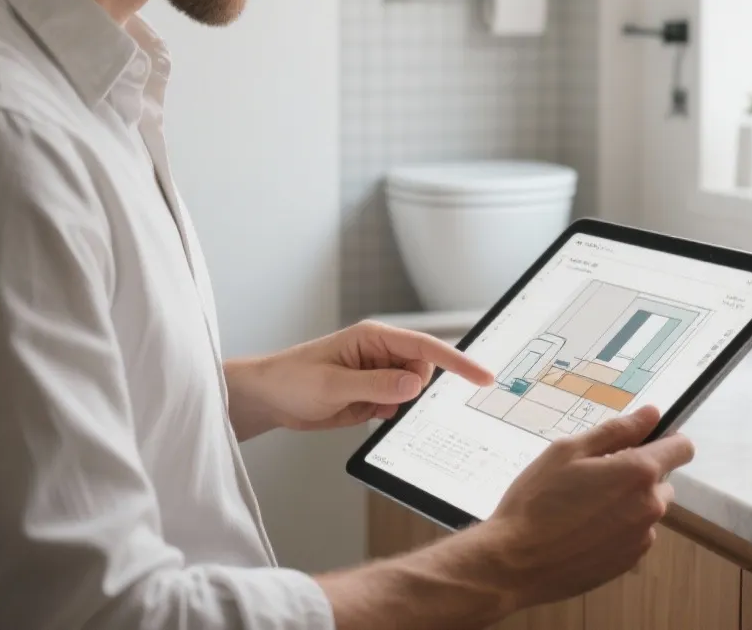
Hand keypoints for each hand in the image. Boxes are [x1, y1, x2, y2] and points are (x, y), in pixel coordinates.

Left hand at [225, 321, 493, 439]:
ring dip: (398, 403)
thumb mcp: (334, 386)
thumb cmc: (292, 381)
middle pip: (424, 371)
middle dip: (414, 390)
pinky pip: (398, 404)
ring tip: (363, 406)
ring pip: (413, 390)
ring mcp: (378, 373)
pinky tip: (363, 413)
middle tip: (380, 402)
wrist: (268, 397)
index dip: (459, 362)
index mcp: (375, 338)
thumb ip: (377, 385)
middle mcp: (382, 352)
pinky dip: (389, 412)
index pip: (427, 348)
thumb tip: (417, 384)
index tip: (483, 377)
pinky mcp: (373, 392)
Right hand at [474, 406, 695, 608]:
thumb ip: (617, 431)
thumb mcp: (569, 452)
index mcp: (639, 472)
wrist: (514, 563)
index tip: (643, 442)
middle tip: (595, 478)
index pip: (682, 448)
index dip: (667, 440)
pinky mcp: (628, 563)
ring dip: (628, 504)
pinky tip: (583, 532)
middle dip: (638, 475)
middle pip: (662, 481)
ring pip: (646, 510)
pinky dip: (618, 530)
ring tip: (584, 508)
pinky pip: (634, 536)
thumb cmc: (537, 501)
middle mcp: (650, 506)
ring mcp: (641, 538)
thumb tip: (653, 414)